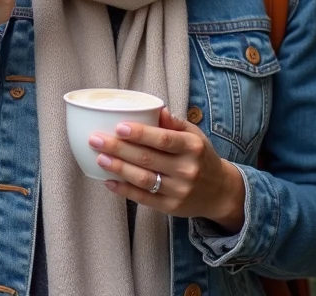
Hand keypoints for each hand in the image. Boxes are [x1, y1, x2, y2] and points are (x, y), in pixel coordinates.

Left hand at [91, 107, 245, 233]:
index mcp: (192, 147)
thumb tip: (157, 108)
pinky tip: (109, 181)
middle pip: (147, 158)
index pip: (163, 139)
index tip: (119, 127)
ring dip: (118, 168)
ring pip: (143, 179)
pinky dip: (124, 190)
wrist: (220, 191)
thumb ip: (175, 123)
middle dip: (118, 148)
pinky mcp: (171, 207)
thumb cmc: (201, 156)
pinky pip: (144, 199)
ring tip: (100, 158)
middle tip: (96, 139)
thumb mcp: (195, 135)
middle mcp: (186, 169)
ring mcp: (179, 190)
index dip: (140, 134)